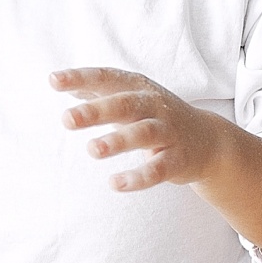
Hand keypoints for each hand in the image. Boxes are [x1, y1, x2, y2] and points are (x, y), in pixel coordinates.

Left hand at [54, 68, 226, 191]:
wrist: (208, 140)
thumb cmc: (156, 116)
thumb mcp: (129, 98)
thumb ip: (96, 90)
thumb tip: (57, 80)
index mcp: (138, 88)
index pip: (107, 78)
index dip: (81, 78)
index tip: (53, 80)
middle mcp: (154, 106)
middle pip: (124, 105)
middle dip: (96, 111)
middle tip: (66, 119)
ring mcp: (168, 132)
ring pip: (143, 134)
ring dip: (117, 141)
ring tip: (92, 150)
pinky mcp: (178, 160)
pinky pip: (158, 169)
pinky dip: (139, 177)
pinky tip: (115, 184)